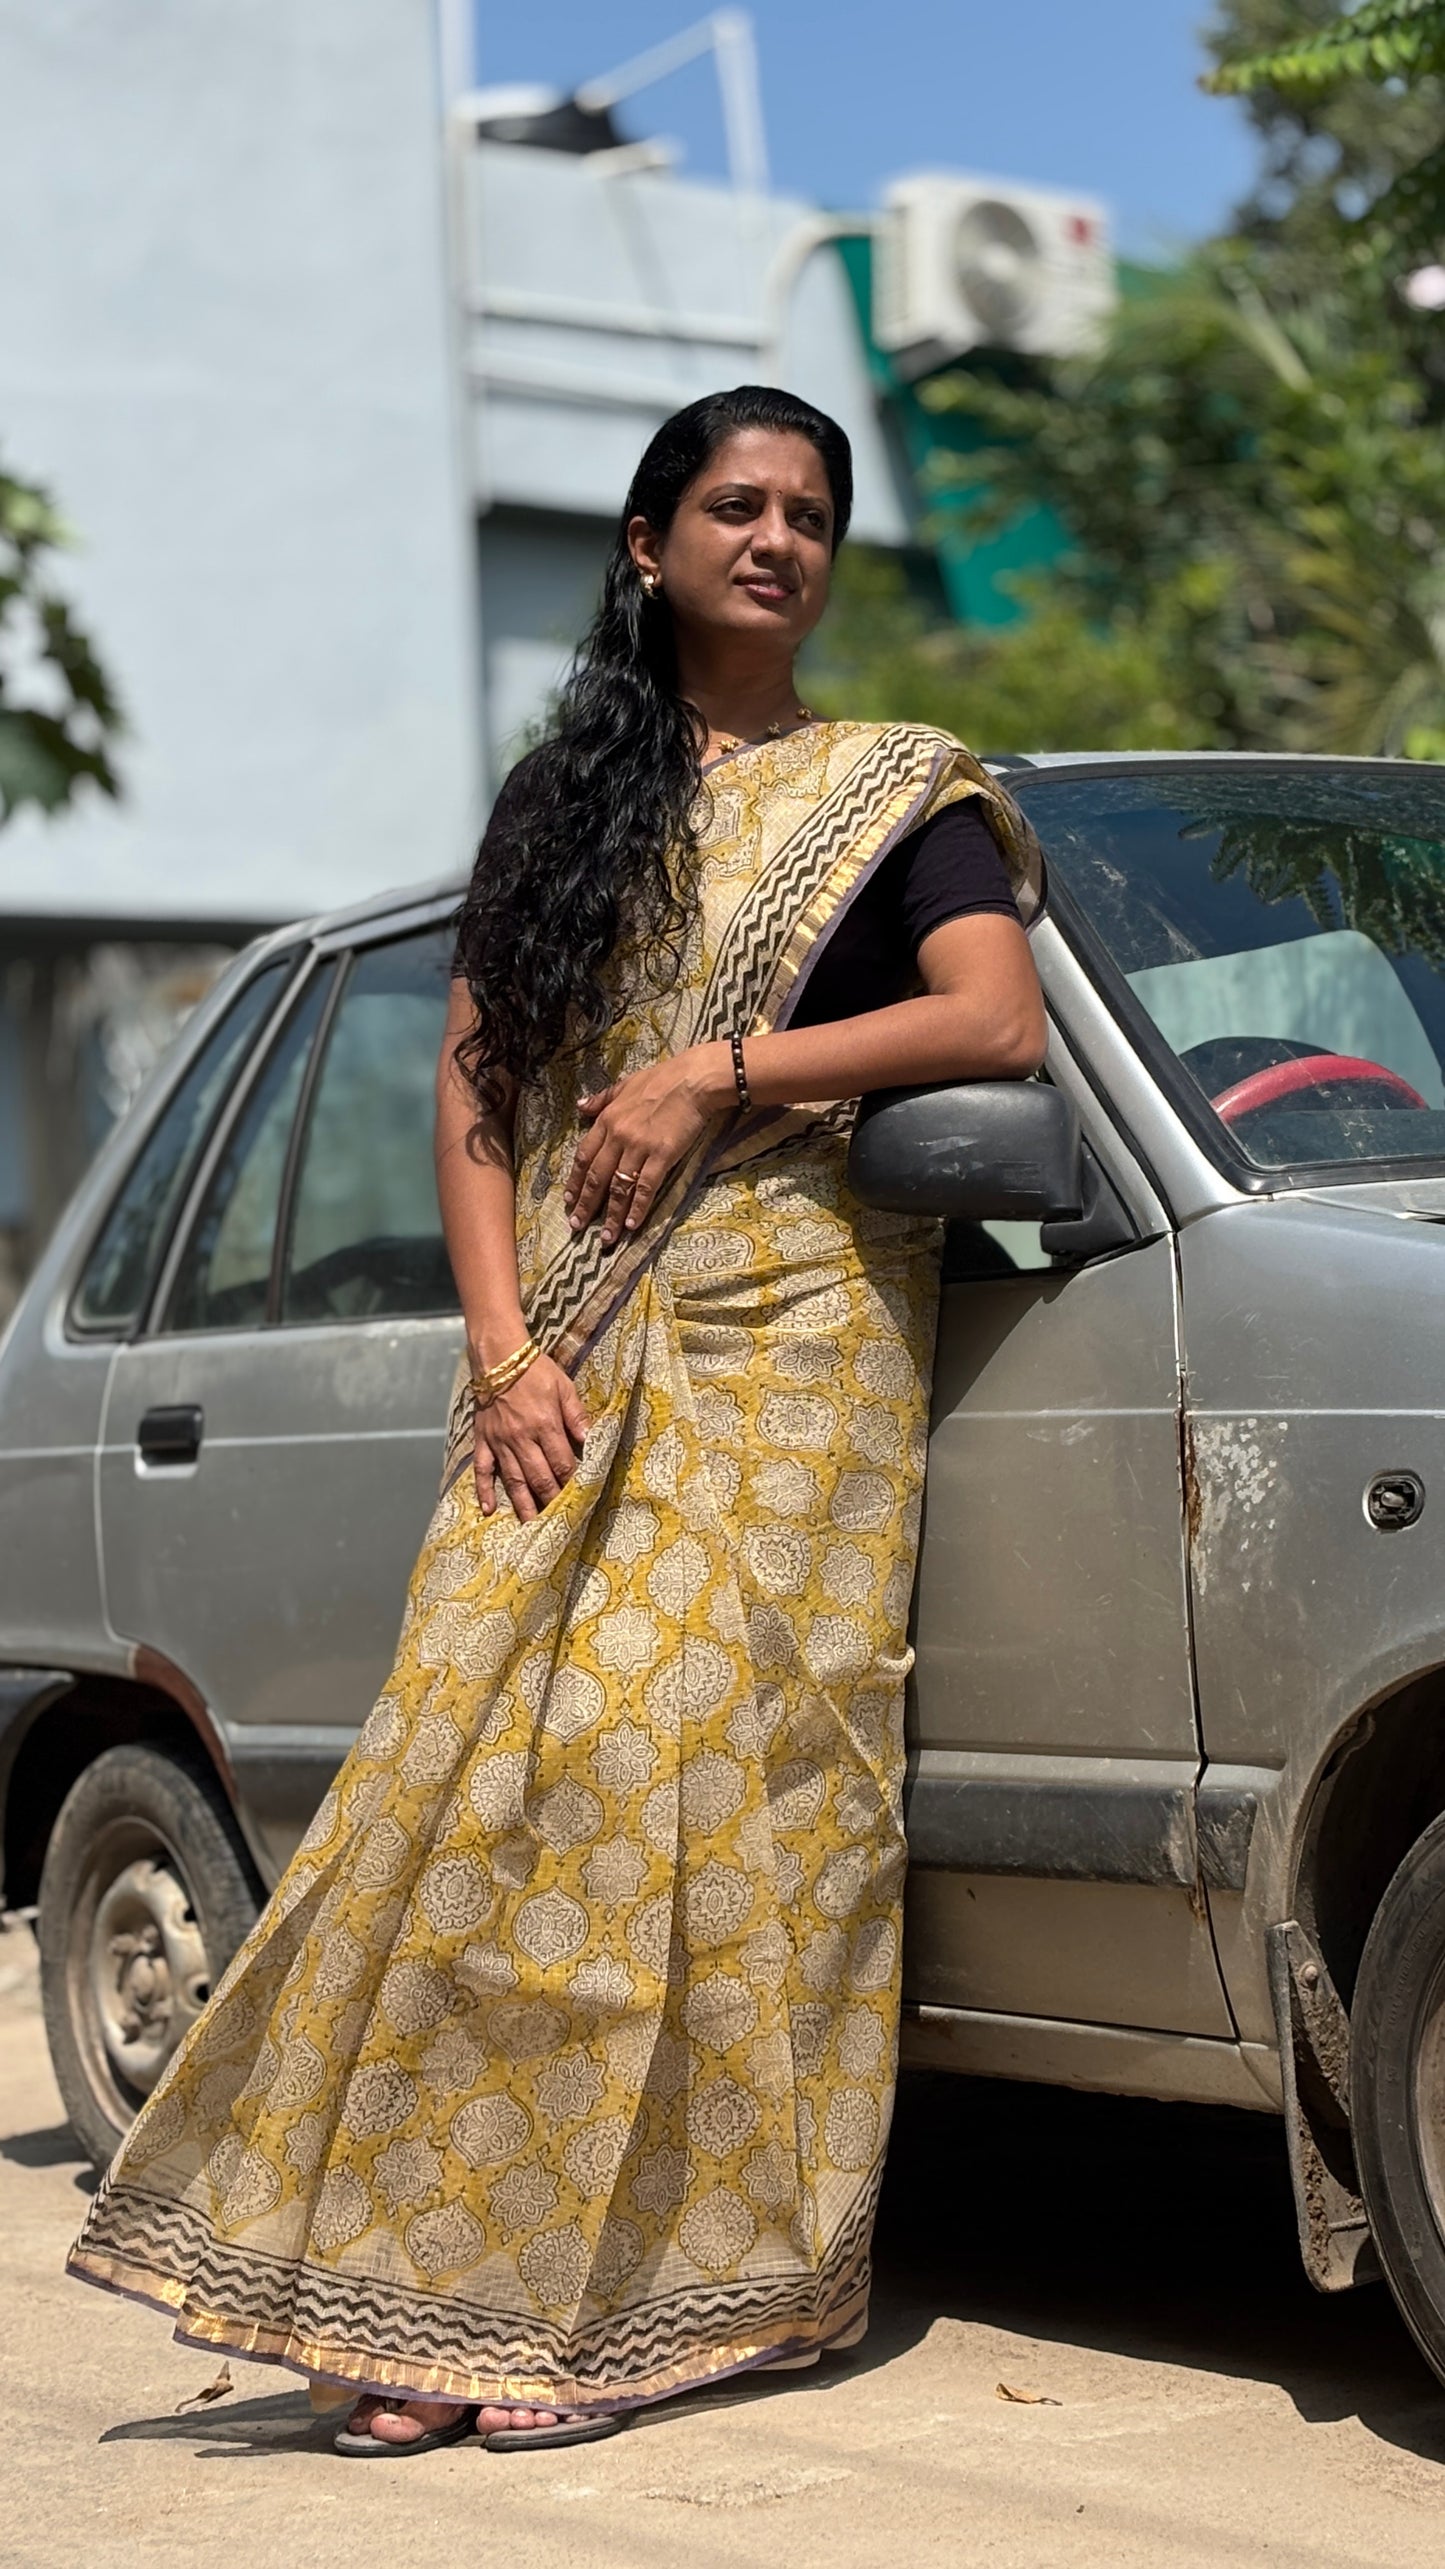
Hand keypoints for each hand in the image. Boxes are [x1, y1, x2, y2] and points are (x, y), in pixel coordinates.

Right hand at [473, 1354, 588, 1519]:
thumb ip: (577, 1416)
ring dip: (524, 1505)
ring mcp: (500, 1442)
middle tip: (559, 1522)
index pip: (562, 1463)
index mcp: (545, 1425)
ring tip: (531, 1527)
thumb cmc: (536, 1371)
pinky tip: (488, 1509)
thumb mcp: (564, 1388)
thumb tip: (591, 1441)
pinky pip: (482, 1469)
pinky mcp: (483, 1440)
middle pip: (539, 1478)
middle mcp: (522, 1439)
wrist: (499, 1357)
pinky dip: (484, 1490)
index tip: (579, 1499)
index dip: (571, 1483)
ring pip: (514, 1480)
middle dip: (551, 1501)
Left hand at [566, 1045, 729, 1244]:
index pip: (584, 1157)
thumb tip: (579, 1106)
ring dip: (611, 1216)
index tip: (569, 1201)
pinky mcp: (661, 1156)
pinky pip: (645, 1188)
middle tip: (577, 1227)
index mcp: (607, 1121)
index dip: (575, 1181)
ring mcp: (639, 1148)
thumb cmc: (661, 1079)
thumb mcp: (624, 1085)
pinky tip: (632, 1226)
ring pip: (618, 1188)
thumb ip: (601, 1099)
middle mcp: (618, 1137)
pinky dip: (637, 1208)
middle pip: (596, 1177)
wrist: (692, 1081)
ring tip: (605, 1239)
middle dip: (586, 1205)